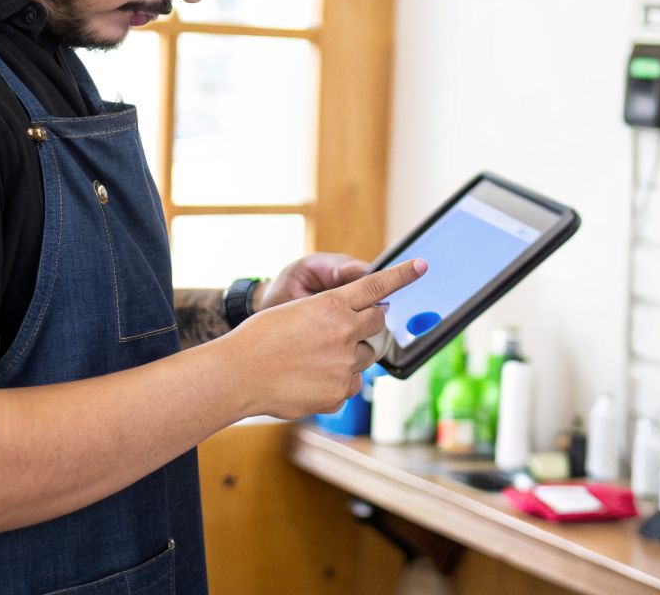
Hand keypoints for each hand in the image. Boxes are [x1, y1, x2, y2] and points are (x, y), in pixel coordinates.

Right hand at [222, 258, 426, 419]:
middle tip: (345, 328)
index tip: (421, 266)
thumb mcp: (294, 311)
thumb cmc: (259, 339)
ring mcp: (344, 365)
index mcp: (332, 305)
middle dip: (367, 323)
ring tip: (313, 360)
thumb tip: (355, 322)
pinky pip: (351, 384)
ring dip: (349, 356)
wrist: (238, 374)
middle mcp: (344, 333)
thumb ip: (329, 313)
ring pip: (365, 357)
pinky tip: (308, 380)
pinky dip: (336, 382)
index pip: (375, 286)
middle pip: (377, 322)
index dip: (402, 275)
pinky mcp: (340, 393)